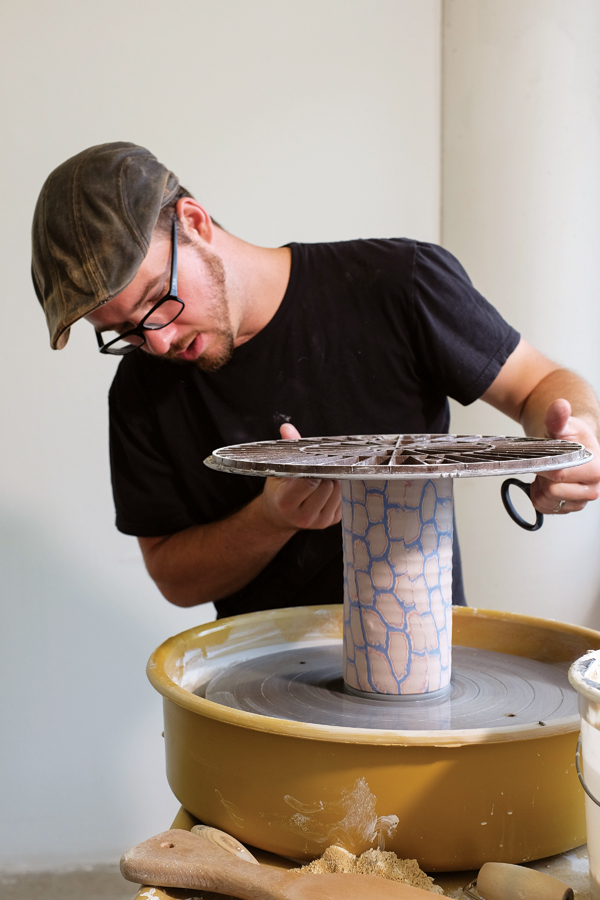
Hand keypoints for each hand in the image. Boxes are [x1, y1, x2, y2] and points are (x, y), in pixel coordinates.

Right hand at [255, 422, 341, 532]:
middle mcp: (303, 516)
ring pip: (338, 492)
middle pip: (327, 486)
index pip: (309, 482)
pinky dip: (340, 490)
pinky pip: (344, 500)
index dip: (316, 469)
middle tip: (322, 466)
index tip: (318, 460)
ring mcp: (319, 522)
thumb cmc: (278, 490)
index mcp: (286, 502)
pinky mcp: (331, 522)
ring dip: (335, 481)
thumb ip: (286, 448)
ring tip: (325, 476)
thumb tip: (287, 428)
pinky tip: (330, 486)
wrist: (278, 517)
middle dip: (327, 473)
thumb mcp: (278, 470)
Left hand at [530, 399, 599, 514]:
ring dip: (540, 487)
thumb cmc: (572, 438)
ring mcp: (581, 501)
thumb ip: (558, 418)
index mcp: (596, 469)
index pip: (559, 474)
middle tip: (547, 464)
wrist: (573, 447)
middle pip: (552, 490)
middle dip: (543, 477)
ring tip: (548, 472)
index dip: (544, 465)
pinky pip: (544, 508)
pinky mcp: (570, 508)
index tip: (542, 456)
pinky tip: (546, 483)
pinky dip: (539, 496)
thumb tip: (560, 406)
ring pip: (547, 501)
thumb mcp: (563, 425)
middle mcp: (593, 488)